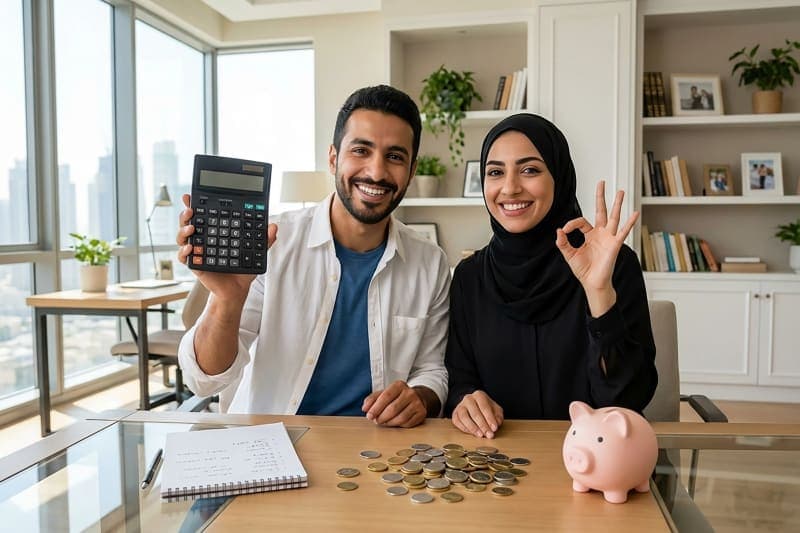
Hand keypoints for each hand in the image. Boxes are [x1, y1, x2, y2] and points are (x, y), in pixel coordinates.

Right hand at [176, 193, 277, 299]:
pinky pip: (184, 257)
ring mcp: (197, 251)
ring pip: (183, 237)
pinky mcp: (195, 265)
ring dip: (184, 230)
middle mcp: (203, 239)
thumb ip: (264, 239)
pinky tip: (190, 248)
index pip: (203, 215)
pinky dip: (185, 252)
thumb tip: (273, 226)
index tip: (191, 196)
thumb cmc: (243, 268)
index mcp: (214, 232)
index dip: (195, 205)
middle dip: (186, 213)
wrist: (237, 289)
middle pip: (188, 222)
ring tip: (192, 227)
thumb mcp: (255, 251)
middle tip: (191, 210)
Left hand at [362, 380, 427, 427]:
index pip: (386, 396)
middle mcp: (410, 393)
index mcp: (399, 385)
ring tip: (384, 422)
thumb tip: (365, 408)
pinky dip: (398, 425)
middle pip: (393, 408)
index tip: (369, 415)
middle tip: (376, 421)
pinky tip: (394, 423)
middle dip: (381, 417)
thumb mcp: (384, 393)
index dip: (376, 407)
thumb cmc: (397, 396)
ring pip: (400, 418)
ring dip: (389, 423)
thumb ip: (372, 399)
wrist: (417, 397)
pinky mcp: (421, 413)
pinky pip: (407, 423)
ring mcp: (417, 403)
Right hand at [451, 390, 503, 438]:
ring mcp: (460, 406)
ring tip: (480, 435)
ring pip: (464, 417)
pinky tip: (472, 433)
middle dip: (483, 426)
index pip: (484, 407)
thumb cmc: (485, 408)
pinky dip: (465, 429)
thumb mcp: (495, 409)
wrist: (472, 404)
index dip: (490, 419)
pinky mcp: (454, 414)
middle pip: (475, 413)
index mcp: (479, 395)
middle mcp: (468, 399)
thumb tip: (496, 424)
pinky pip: (457, 422)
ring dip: (473, 428)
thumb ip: (498, 416)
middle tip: (489, 435)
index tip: (494, 428)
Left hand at [555, 181, 637, 314]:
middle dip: (601, 197)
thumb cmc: (583, 270)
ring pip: (613, 217)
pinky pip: (623, 232)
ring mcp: (609, 237)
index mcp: (590, 235)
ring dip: (617, 204)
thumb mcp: (569, 254)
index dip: (571, 224)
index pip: (581, 221)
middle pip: (601, 211)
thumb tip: (558, 230)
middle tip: (602, 183)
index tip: (564, 231)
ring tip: (620, 191)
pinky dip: (630, 223)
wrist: (592, 283)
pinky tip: (635, 213)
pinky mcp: (614, 244)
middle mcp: (600, 233)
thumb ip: (563, 242)